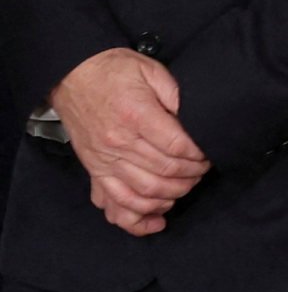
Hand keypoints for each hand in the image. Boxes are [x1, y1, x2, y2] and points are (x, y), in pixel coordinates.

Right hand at [48, 48, 202, 236]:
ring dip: (172, 196)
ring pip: (143, 194)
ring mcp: (104, 162)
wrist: (74, 76)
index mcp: (136, 116)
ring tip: (186, 186)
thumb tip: (195, 119)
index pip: (178, 148)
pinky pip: (114, 205)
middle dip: (192, 175)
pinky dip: (136, 219)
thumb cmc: (115, 72)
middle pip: (164, 173)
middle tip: (203, 170)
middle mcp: (118, 144)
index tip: (210, 153)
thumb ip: (176, 94)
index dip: (200, 155)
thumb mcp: (152, 71)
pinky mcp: (95, 172)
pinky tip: (156, 220)